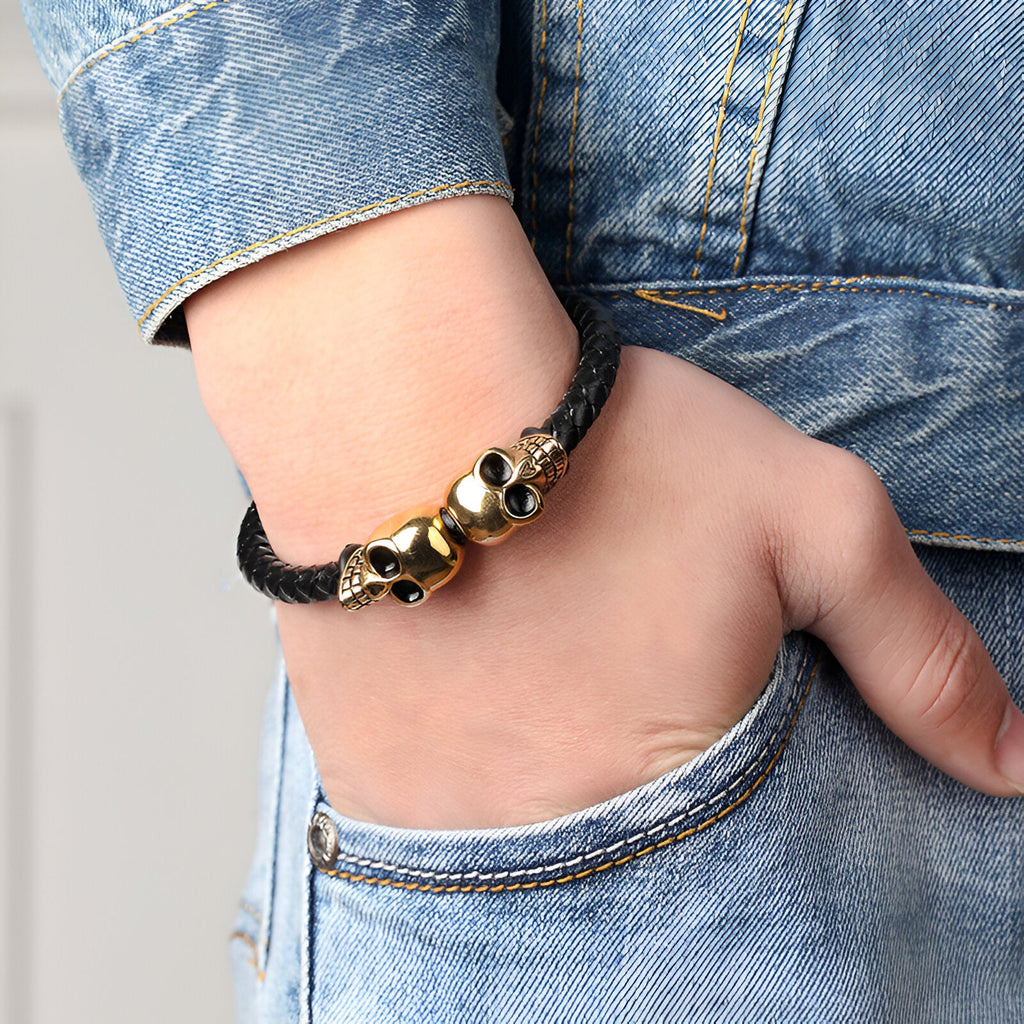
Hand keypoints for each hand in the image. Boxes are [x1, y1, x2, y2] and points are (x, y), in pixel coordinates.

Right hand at [186, 196, 1023, 828]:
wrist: (405, 402)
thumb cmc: (615, 451)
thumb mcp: (808, 517)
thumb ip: (919, 651)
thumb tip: (1009, 766)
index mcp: (675, 784)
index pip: (741, 865)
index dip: (728, 784)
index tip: (691, 710)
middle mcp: (552, 831)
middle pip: (628, 852)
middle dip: (635, 773)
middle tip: (604, 669)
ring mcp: (445, 818)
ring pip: (527, 842)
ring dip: (546, 773)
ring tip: (538, 668)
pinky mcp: (368, 779)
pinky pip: (438, 816)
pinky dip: (470, 767)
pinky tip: (472, 683)